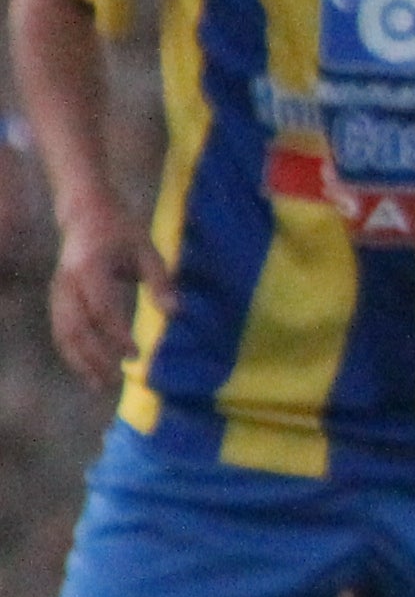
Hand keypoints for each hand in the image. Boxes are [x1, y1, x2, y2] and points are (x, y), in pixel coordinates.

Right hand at [46, 196, 172, 389]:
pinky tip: (89, 369)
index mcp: (90, 269)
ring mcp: (58, 291)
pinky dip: (73, 352)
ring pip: (62, 332)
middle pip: (74, 327)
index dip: (115, 334)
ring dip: (79, 360)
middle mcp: (67, 283)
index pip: (101, 309)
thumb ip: (161, 281)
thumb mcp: (147, 249)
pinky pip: (61, 329)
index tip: (134, 354)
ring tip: (101, 384)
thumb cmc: (120, 231)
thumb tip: (176, 313)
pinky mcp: (57, 298)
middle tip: (117, 378)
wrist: (85, 213)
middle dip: (93, 356)